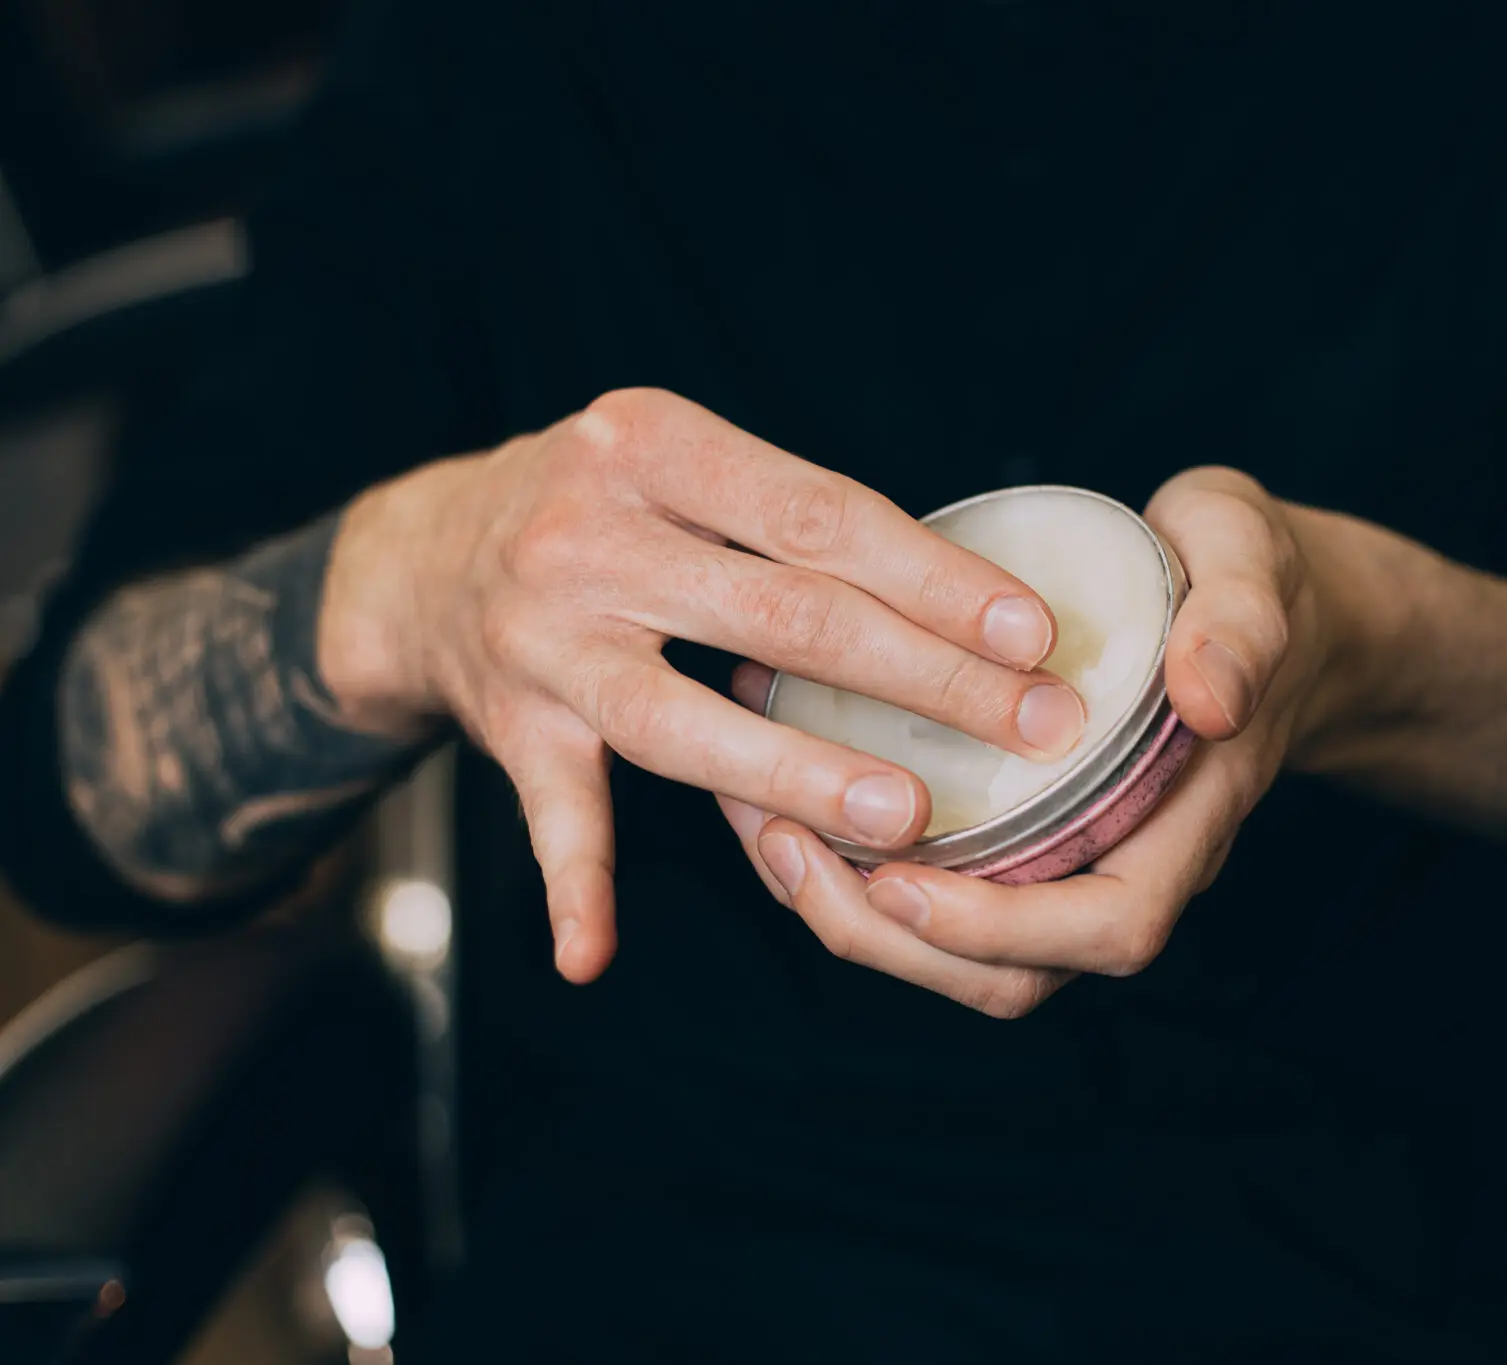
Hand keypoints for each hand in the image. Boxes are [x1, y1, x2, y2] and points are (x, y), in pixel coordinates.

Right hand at [318, 388, 1088, 981]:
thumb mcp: (682, 460)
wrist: (421, 556)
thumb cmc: (603, 506)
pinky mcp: (510, 724)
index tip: (1034, 633)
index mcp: (651, 444)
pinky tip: (592, 955)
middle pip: (784, 616)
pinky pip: (548, 815)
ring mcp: (543, 637)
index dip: (936, 578)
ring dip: (796, 774)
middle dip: (926, 678)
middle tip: (1033, 727)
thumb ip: (794, 517)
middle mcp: (588, 535)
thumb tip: (973, 602)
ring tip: (904, 816)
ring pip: (683, 720)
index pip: (822, 515)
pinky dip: (571, 888)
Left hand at [718, 466, 1332, 1016]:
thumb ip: (1240, 627)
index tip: (899, 881)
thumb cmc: (1252, 580)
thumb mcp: (1251, 570)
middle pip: (1013, 972)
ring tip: (760, 824)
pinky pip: (936, 884)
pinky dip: (850, 862)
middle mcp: (1124, 860)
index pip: (1107, 926)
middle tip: (785, 846)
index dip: (1001, 930)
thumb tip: (1209, 696)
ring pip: (957, 949)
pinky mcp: (1019, 829)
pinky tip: (779, 785)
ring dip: (850, 910)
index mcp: (1187, 821)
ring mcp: (1069, 856)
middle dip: (888, 940)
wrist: (1256, 598)